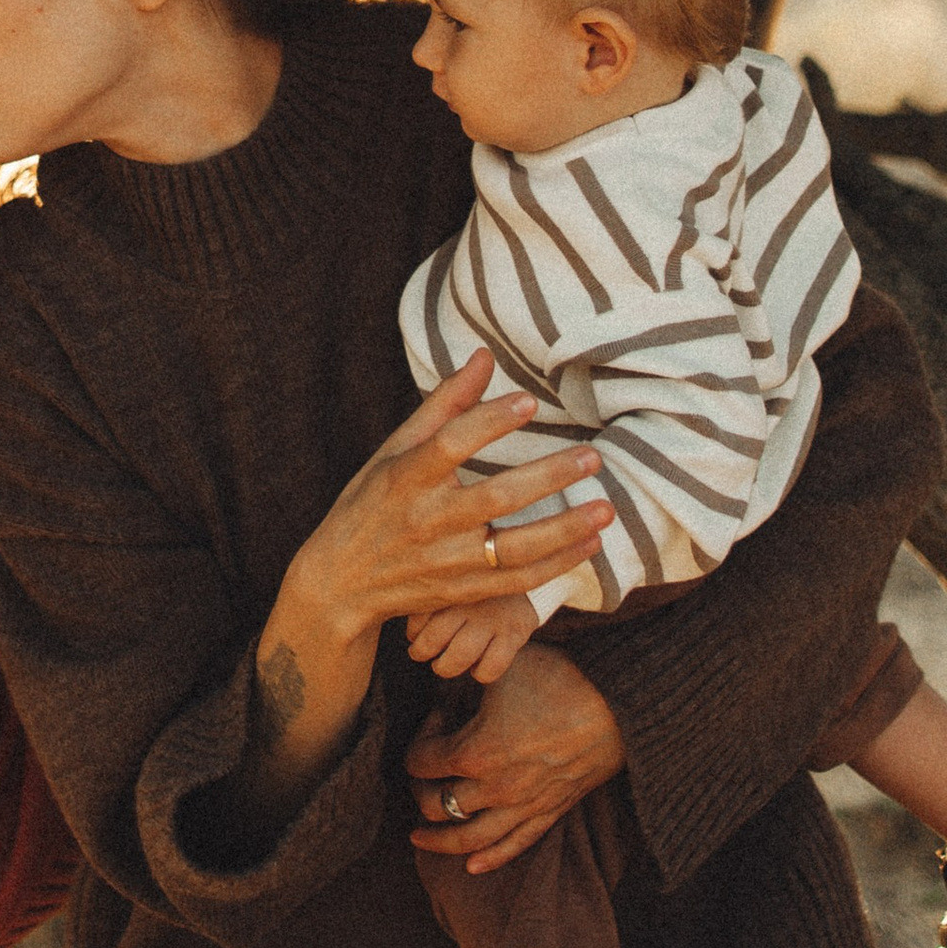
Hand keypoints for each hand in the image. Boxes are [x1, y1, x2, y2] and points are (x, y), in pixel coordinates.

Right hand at [278, 356, 615, 656]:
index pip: (450, 445)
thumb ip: (445, 405)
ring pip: (514, 549)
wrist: (340, 582)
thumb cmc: (372, 502)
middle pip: (495, 499)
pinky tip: (590, 544)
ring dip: (564, 530)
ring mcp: (445, 561)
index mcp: (405, 477)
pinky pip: (516, 582)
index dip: (489, 423)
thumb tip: (484, 356)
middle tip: (592, 458)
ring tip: (606, 508)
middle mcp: (426, 520)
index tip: (529, 402)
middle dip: (548, 478)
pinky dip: (556, 566)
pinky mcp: (461, 592)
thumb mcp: (395, 450)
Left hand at [404, 646, 624, 876]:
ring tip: (418, 838)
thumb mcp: (504, 667)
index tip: (434, 718)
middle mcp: (494, 788)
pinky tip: (471, 867)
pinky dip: (489, 860)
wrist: (618, 706)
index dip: (419, 738)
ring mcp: (522, 806)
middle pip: (436, 804)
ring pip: (467, 839)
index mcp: (475, 752)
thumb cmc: (561, 680)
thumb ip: (467, 675)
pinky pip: (514, 846)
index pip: (422, 762)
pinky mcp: (549, 814)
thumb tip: (444, 678)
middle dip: (420, 789)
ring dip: (438, 841)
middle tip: (423, 772)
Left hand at [406, 591, 542, 684]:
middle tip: (421, 653)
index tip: (415, 635)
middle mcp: (470, 602)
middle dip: (421, 653)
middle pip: (434, 639)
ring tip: (443, 664)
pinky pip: (491, 667)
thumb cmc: (476, 585)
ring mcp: (492, 619)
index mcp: (450, 586)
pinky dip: (480, 673)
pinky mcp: (514, 634)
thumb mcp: (454, 579)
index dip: (413, 633)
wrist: (524, 574)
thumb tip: (403, 624)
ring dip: (445, 667)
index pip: (418, 617)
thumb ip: (430, 594)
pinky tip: (477, 666)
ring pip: (459, 656)